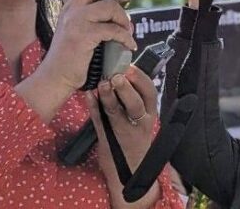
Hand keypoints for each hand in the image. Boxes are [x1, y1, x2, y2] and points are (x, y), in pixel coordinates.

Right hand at [36, 0, 136, 95]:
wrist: (55, 78)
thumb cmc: (71, 57)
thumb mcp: (80, 30)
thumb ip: (97, 18)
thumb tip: (123, 14)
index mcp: (72, 5)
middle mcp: (72, 9)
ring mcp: (76, 21)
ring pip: (110, 6)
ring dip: (124, 19)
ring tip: (126, 32)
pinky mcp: (83, 35)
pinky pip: (113, 30)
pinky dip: (126, 37)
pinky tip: (128, 45)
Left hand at [88, 66, 161, 207]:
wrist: (130, 171)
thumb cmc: (136, 138)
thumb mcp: (143, 119)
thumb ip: (136, 99)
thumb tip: (124, 72)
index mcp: (150, 113)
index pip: (150, 92)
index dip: (140, 79)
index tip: (130, 67)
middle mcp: (140, 121)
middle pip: (135, 103)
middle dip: (125, 88)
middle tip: (116, 76)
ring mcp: (124, 132)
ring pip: (117, 112)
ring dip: (108, 97)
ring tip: (101, 84)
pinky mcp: (107, 139)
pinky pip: (99, 122)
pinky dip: (93, 108)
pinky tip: (88, 96)